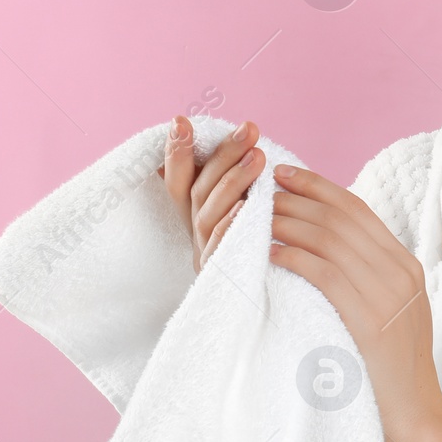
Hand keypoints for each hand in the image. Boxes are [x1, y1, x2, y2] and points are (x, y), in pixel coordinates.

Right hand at [159, 116, 267, 273]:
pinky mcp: (220, 281)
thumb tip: (250, 145)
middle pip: (200, 190)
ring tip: (258, 157)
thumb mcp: (249, 219)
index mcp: (200, 217)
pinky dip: (230, 227)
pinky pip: (221, 251)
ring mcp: (205, 257)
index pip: (180, 180)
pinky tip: (247, 208)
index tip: (181, 120)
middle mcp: (196, 235)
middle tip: (250, 129)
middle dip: (222, 156)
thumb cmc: (262, 259)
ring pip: (209, 214)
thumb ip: (241, 189)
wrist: (265, 320)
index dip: (177, 152)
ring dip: (233, 183)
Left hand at [267, 162, 441, 441]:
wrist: (416, 419)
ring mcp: (388, 295)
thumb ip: (369, 279)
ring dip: (287, 223)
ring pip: (329, 239)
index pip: (358, 210)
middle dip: (295, 198)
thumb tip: (325, 248)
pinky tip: (268, 253)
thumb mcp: (392, 313)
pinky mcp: (369, 320)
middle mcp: (400, 272)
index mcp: (406, 266)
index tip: (284, 175)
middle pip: (340, 217)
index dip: (318, 187)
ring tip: (255, 218)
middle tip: (259, 190)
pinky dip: (293, 257)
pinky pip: (324, 274)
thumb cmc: (392, 373)